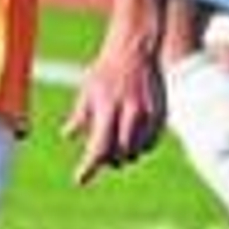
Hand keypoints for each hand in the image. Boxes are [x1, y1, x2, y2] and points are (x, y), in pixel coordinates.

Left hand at [62, 48, 166, 183]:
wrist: (135, 49)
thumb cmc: (106, 70)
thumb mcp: (87, 91)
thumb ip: (80, 116)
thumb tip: (67, 136)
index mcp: (108, 107)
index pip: (99, 146)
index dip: (89, 166)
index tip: (79, 179)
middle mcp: (129, 112)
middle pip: (119, 153)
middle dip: (109, 161)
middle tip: (101, 158)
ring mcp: (147, 113)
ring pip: (136, 151)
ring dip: (125, 156)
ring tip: (117, 149)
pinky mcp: (160, 114)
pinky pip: (151, 143)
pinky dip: (140, 148)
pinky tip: (132, 141)